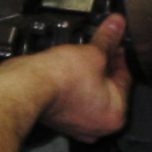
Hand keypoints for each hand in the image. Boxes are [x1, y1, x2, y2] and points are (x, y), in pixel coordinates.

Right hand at [10, 14, 131, 141]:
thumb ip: (108, 39)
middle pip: (108, 87)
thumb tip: (117, 26)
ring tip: (82, 56)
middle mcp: (97, 126)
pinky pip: (74, 98)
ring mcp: (77, 125)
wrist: (26, 86)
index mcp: (115, 115)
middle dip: (104, 65)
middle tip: (101, 47)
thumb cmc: (59, 80)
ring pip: (90, 92)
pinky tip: (68, 69)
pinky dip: (73, 84)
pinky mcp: (59, 119)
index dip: (120, 55)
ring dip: (88, 73)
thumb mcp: (93, 52)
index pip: (125, 78)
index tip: (116, 43)